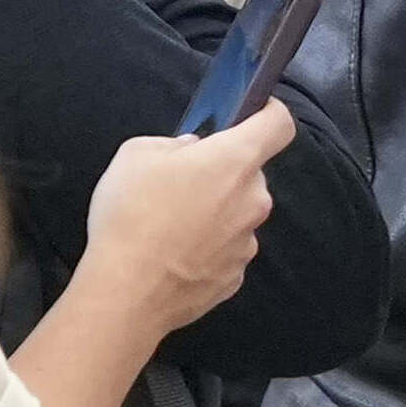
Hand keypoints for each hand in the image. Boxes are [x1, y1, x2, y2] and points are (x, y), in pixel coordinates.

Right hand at [78, 102, 291, 339]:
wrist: (127, 292)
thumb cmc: (131, 216)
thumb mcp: (136, 154)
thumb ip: (173, 144)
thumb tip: (189, 152)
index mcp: (235, 160)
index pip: (279, 124)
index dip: (267, 114)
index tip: (250, 115)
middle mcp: (253, 200)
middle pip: (250, 174)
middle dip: (221, 173)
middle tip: (180, 182)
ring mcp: (247, 242)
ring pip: (237, 214)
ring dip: (214, 213)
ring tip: (169, 225)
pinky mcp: (235, 277)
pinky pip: (226, 250)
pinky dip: (206, 249)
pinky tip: (173, 255)